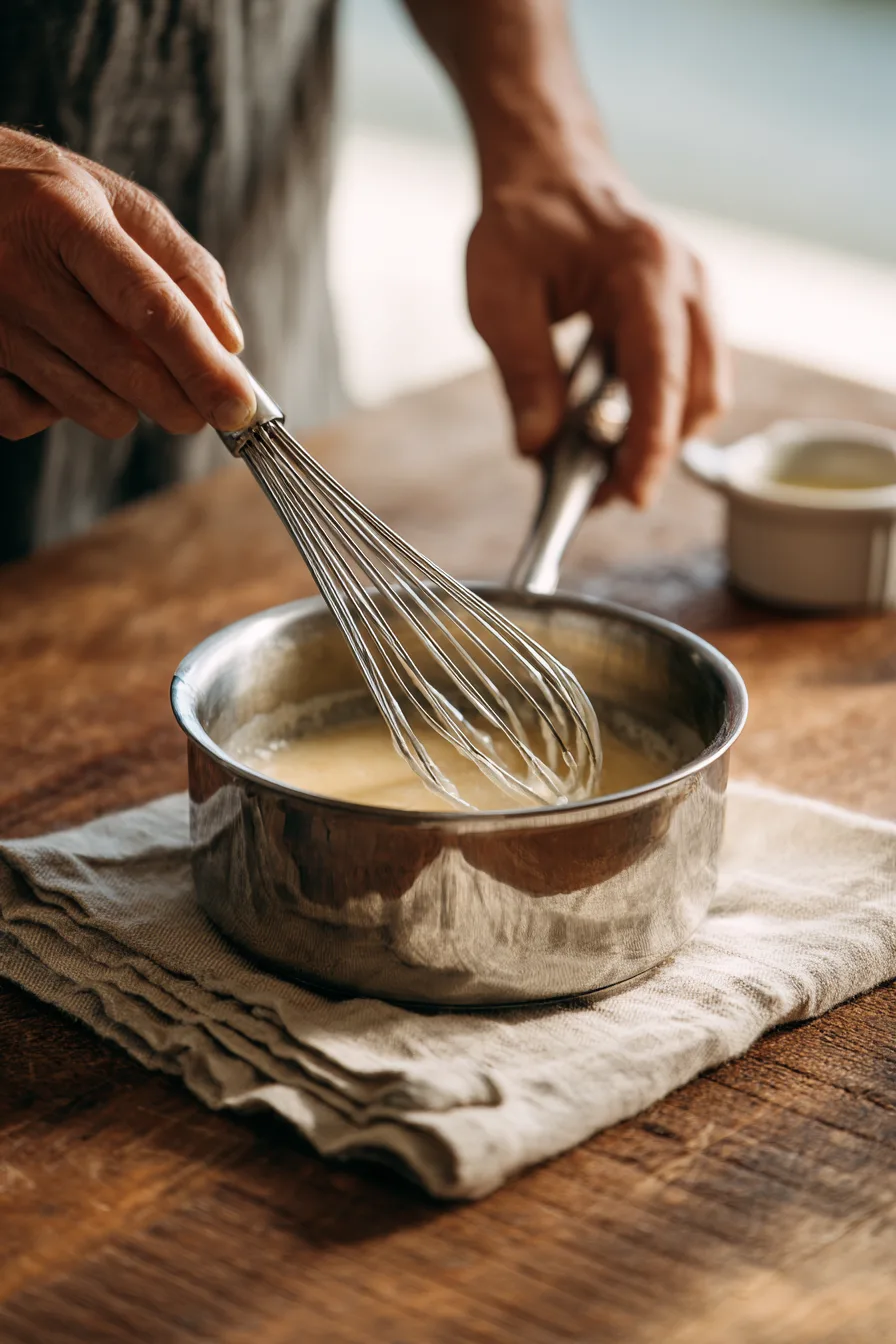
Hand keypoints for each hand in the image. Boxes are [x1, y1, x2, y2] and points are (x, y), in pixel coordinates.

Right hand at [0, 128, 255, 440]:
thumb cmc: (40, 197)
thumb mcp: (113, 200)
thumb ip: (182, 264)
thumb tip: (228, 343)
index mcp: (66, 218)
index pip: (151, 309)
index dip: (203, 368)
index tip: (239, 408)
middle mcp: (19, 272)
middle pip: (126, 372)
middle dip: (182, 404)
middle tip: (200, 406)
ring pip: (91, 406)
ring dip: (125, 403)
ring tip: (114, 361)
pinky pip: (33, 419)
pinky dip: (59, 408)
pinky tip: (57, 368)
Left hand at [466, 134, 729, 506]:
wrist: (550, 168)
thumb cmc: (521, 223)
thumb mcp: (498, 295)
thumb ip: (523, 372)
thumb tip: (538, 448)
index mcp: (645, 269)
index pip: (661, 375)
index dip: (649, 445)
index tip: (632, 496)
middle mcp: (688, 282)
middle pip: (699, 395)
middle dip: (654, 453)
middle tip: (599, 492)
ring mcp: (698, 297)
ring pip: (703, 394)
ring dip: (659, 439)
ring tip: (599, 468)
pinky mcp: (690, 314)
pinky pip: (691, 380)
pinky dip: (658, 415)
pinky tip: (610, 431)